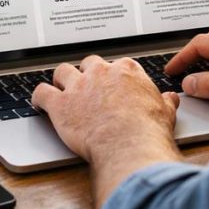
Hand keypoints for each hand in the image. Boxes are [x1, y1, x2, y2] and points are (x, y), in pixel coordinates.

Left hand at [32, 56, 182, 208]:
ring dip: (60, 81)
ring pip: (62, 72)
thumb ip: (164, 102)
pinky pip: (41, 92)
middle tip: (86, 88)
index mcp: (126, 70)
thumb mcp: (164, 112)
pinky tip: (38, 103)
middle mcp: (100, 73)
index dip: (111, 76)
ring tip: (60, 90)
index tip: (110, 86)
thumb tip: (170, 99)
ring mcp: (78, 86)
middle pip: (88, 64)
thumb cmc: (148, 130)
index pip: (115, 65)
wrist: (129, 145)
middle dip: (86, 74)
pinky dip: (38, 98)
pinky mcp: (60, 104)